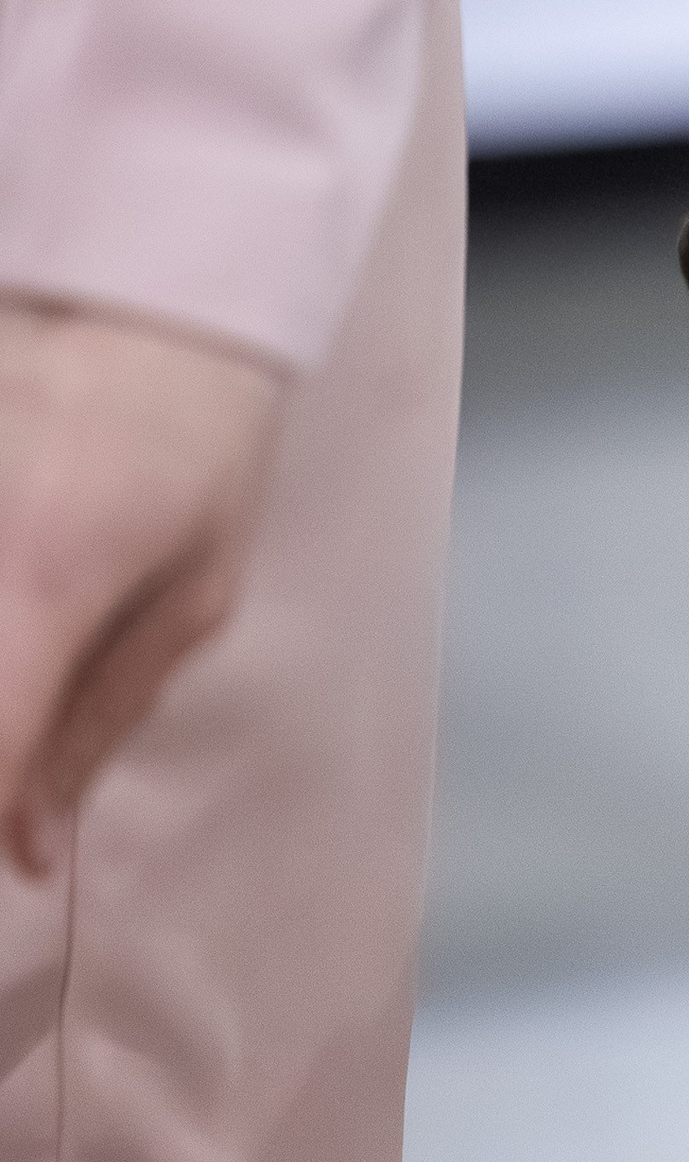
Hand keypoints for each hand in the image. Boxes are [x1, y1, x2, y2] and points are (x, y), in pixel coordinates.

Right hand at [0, 302, 283, 874]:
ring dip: (11, 695)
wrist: (145, 303)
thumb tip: (29, 849)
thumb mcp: (191, 597)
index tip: (7, 858)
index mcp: (45, 574)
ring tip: (61, 649)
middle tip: (35, 758)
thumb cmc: (196, 452)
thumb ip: (96, 723)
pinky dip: (7, 645)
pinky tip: (37, 637)